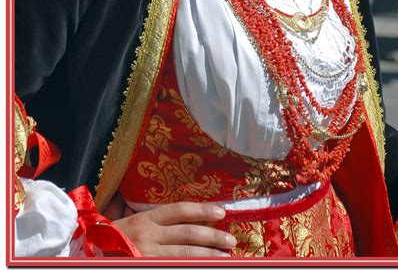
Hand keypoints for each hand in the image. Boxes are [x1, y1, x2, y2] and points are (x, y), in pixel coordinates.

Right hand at [113, 201, 235, 256]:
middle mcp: (148, 235)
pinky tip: (203, 266)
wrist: (87, 256)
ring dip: (208, 254)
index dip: (202, 210)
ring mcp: (147, 254)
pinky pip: (175, 266)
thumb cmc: (110, 241)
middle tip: (231, 240)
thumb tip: (185, 219)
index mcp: (145, 219)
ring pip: (185, 252)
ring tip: (225, 256)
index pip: (180, 210)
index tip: (221, 212)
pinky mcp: (146, 266)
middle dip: (213, 236)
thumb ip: (154, 221)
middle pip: (188, 233)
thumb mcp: (130, 223)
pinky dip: (191, 266)